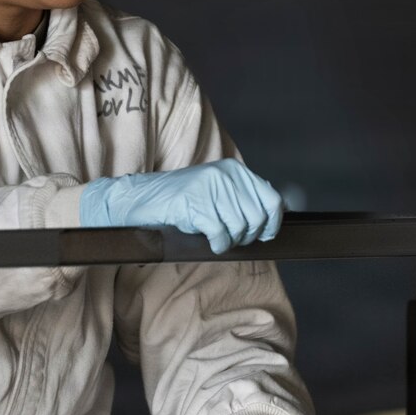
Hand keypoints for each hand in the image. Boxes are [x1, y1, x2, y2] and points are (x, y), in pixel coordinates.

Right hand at [79, 160, 284, 253]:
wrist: (140, 199)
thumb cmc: (180, 201)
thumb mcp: (217, 191)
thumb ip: (244, 199)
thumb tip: (274, 217)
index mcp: (235, 170)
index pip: (272, 200)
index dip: (271, 224)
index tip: (264, 235)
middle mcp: (226, 175)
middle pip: (257, 219)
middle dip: (246, 236)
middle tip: (229, 238)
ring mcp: (210, 188)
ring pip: (240, 228)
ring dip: (230, 241)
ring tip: (215, 238)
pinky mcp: (195, 204)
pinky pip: (221, 235)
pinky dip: (217, 245)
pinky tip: (207, 241)